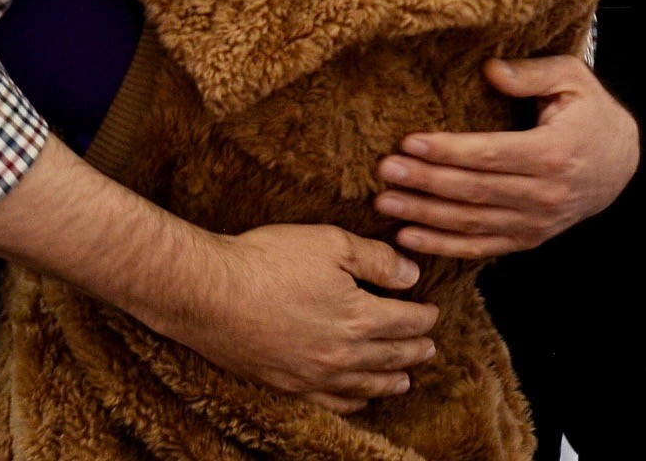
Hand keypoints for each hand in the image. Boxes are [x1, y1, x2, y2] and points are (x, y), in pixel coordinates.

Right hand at [170, 224, 438, 414]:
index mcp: (358, 317)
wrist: (212, 293)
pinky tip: (359, 399)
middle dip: (415, 350)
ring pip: (366, 386)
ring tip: (406, 378)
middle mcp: (343, 355)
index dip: (423, 317)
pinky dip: (354, 403)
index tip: (433, 312)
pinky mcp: (287, 385)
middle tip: (430, 347)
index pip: (405, 322)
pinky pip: (332, 403)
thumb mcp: (330, 242)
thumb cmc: (269, 260)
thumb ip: (376, 260)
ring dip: (391, 381)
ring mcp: (314, 375)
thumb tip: (411, 275)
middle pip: (391, 357)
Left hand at [372, 56, 639, 259]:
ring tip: (385, 203)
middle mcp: (546, 195)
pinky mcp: (528, 239)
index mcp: (554, 153)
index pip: (491, 155)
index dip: (448, 151)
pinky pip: (481, 247)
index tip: (409, 142)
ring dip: (425, 215)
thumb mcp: (572, 78)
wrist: (620, 162)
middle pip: (474, 191)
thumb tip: (490, 70)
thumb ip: (531, 73)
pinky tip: (408, 237)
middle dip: (425, 182)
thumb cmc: (589, 112)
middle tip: (386, 171)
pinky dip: (443, 246)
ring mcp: (537, 223)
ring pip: (472, 223)